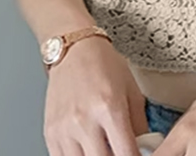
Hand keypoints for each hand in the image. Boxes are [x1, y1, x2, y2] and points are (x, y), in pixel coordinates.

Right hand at [43, 36, 147, 155]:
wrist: (75, 50)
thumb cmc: (105, 65)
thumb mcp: (132, 90)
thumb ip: (139, 123)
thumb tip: (145, 148)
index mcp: (110, 109)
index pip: (126, 154)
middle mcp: (85, 121)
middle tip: (121, 151)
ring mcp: (64, 130)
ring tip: (105, 148)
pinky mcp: (50, 134)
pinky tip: (89, 150)